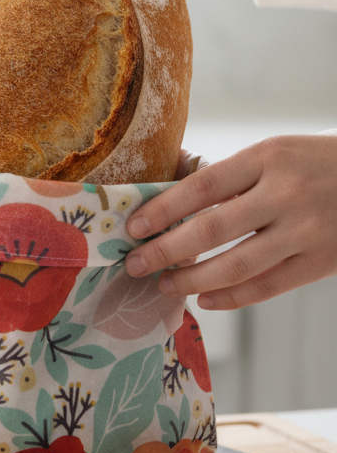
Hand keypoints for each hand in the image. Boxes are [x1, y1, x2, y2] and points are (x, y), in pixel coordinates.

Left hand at [123, 132, 336, 308]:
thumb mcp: (274, 152)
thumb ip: (228, 174)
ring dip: (193, 280)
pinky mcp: (320, 262)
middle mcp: (285, 194)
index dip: (163, 208)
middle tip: (136, 264)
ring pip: (237, 265)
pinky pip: (267, 287)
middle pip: (212, 229)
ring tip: (166, 284)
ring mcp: (305, 231)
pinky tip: (205, 300)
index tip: (133, 226)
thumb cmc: (312, 164)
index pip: (203, 186)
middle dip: (166, 250)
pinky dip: (231, 298)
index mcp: (267, 158)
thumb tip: (165, 188)